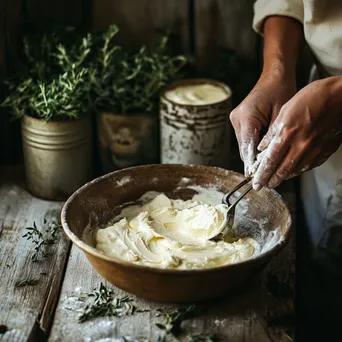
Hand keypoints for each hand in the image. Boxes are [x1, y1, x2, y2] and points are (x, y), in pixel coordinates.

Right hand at [230, 69, 295, 175]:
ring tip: (265, 165)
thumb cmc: (281, 92)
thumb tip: (267, 160)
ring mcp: (236, 120)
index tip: (253, 178)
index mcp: (246, 116)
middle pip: (243, 148)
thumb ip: (272, 139)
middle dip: (253, 161)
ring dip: (253, 155)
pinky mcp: (238, 121)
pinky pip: (245, 139)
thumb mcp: (281, 117)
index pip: (247, 145)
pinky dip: (253, 147)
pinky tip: (263, 152)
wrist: (274, 77)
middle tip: (263, 175)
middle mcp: (236, 119)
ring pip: (243, 145)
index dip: (250, 164)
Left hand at [252, 76, 341, 190]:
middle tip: (263, 186)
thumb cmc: (311, 98)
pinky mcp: (325, 151)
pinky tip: (292, 171)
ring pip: (295, 170)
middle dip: (270, 181)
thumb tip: (262, 148)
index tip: (256, 182)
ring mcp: (314, 150)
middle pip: (282, 170)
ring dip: (283, 178)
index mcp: (287, 134)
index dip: (262, 174)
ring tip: (274, 180)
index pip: (270, 160)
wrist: (340, 97)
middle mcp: (301, 145)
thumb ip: (272, 132)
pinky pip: (309, 166)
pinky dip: (297, 171)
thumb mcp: (285, 110)